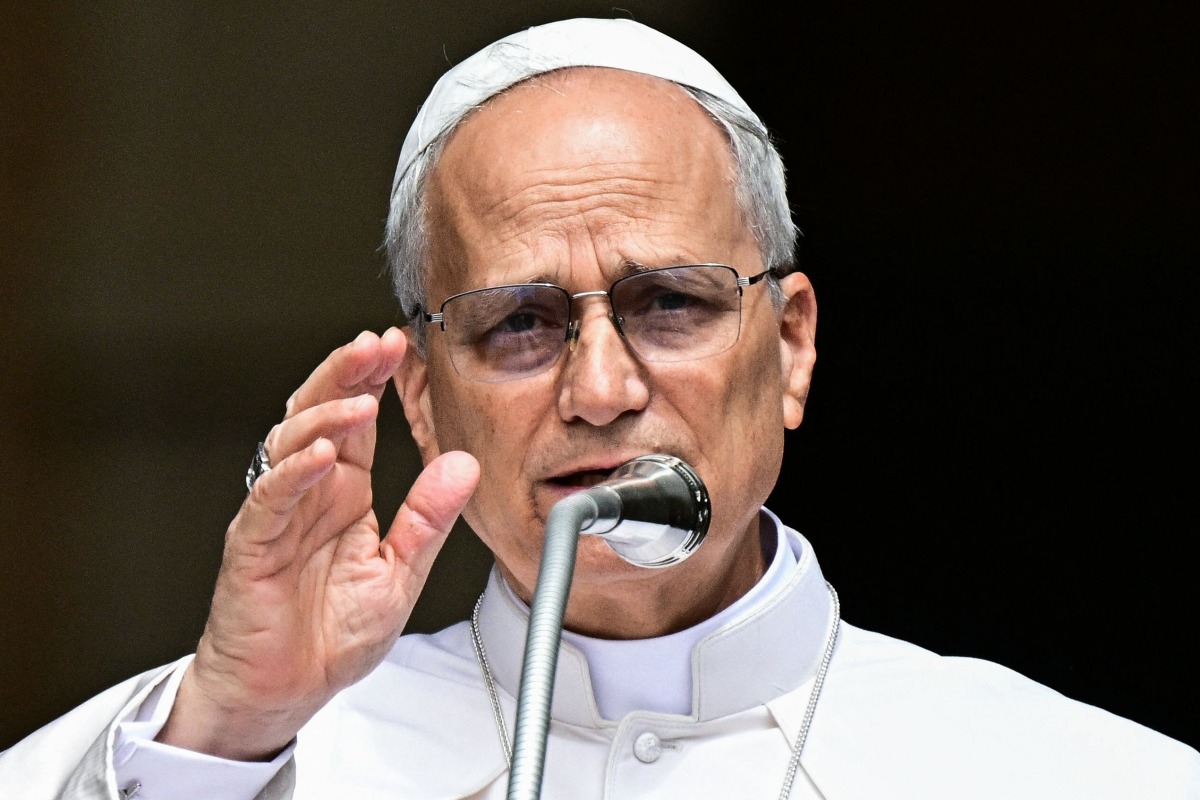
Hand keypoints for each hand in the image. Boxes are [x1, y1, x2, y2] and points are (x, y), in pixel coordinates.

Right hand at [156, 328, 478, 759]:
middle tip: (374, 346)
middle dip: (345, 376)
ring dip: (323, 418)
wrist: (286, 690)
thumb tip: (464, 464)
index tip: (399, 347)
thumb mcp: (400, 573)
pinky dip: (293, 474)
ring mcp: (277, 515)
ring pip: (290, 445)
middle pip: (320, 415)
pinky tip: (320, 456)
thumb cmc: (332, 634)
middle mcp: (310, 494)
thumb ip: (428, 519)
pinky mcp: (252, 546)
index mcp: (346, 493)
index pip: (359, 423)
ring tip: (358, 399)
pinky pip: (269, 501)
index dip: (374, 381)